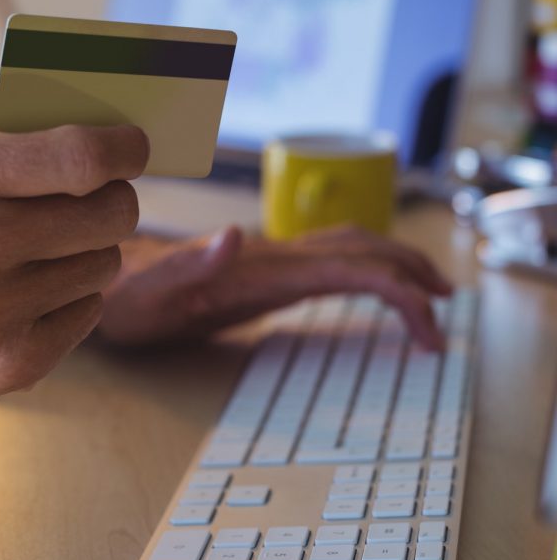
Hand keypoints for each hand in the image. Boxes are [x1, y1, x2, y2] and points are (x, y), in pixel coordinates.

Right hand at [0, 117, 147, 454]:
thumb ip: (13, 138)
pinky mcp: (11, 363)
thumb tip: (103, 133)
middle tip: (96, 200)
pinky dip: (71, 297)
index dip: (125, 150)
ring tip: (43, 250)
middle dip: (113, 201)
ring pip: (105, 264)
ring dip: (86, 251)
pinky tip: (29, 293)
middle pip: (112, 215)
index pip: (81, 158)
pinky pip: (90, 311)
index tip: (135, 148)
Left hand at [99, 225, 451, 349]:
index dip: (399, 291)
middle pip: (361, 250)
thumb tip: (233, 234)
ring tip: (427, 293)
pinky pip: (327, 264)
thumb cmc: (129, 295)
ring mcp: (271, 260)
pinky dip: (363, 273)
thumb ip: (191, 263)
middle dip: (412, 274)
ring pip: (349, 249)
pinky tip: (368, 288)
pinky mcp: (264, 271)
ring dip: (394, 266)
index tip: (431, 326)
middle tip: (446, 308)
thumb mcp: (151, 290)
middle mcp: (273, 256)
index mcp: (261, 266)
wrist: (113, 282)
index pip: (350, 268)